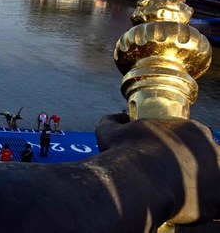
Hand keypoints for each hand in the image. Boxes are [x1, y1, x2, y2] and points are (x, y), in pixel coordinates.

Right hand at [96, 114, 219, 223]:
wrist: (139, 182)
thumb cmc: (125, 154)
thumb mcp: (111, 130)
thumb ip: (114, 120)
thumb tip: (118, 116)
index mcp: (191, 129)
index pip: (191, 137)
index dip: (177, 149)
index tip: (165, 159)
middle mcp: (210, 146)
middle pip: (204, 156)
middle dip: (190, 165)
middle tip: (171, 176)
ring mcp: (217, 170)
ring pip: (210, 177)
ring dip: (198, 183)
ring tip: (178, 193)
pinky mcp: (219, 195)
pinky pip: (213, 200)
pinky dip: (202, 202)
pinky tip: (183, 203)